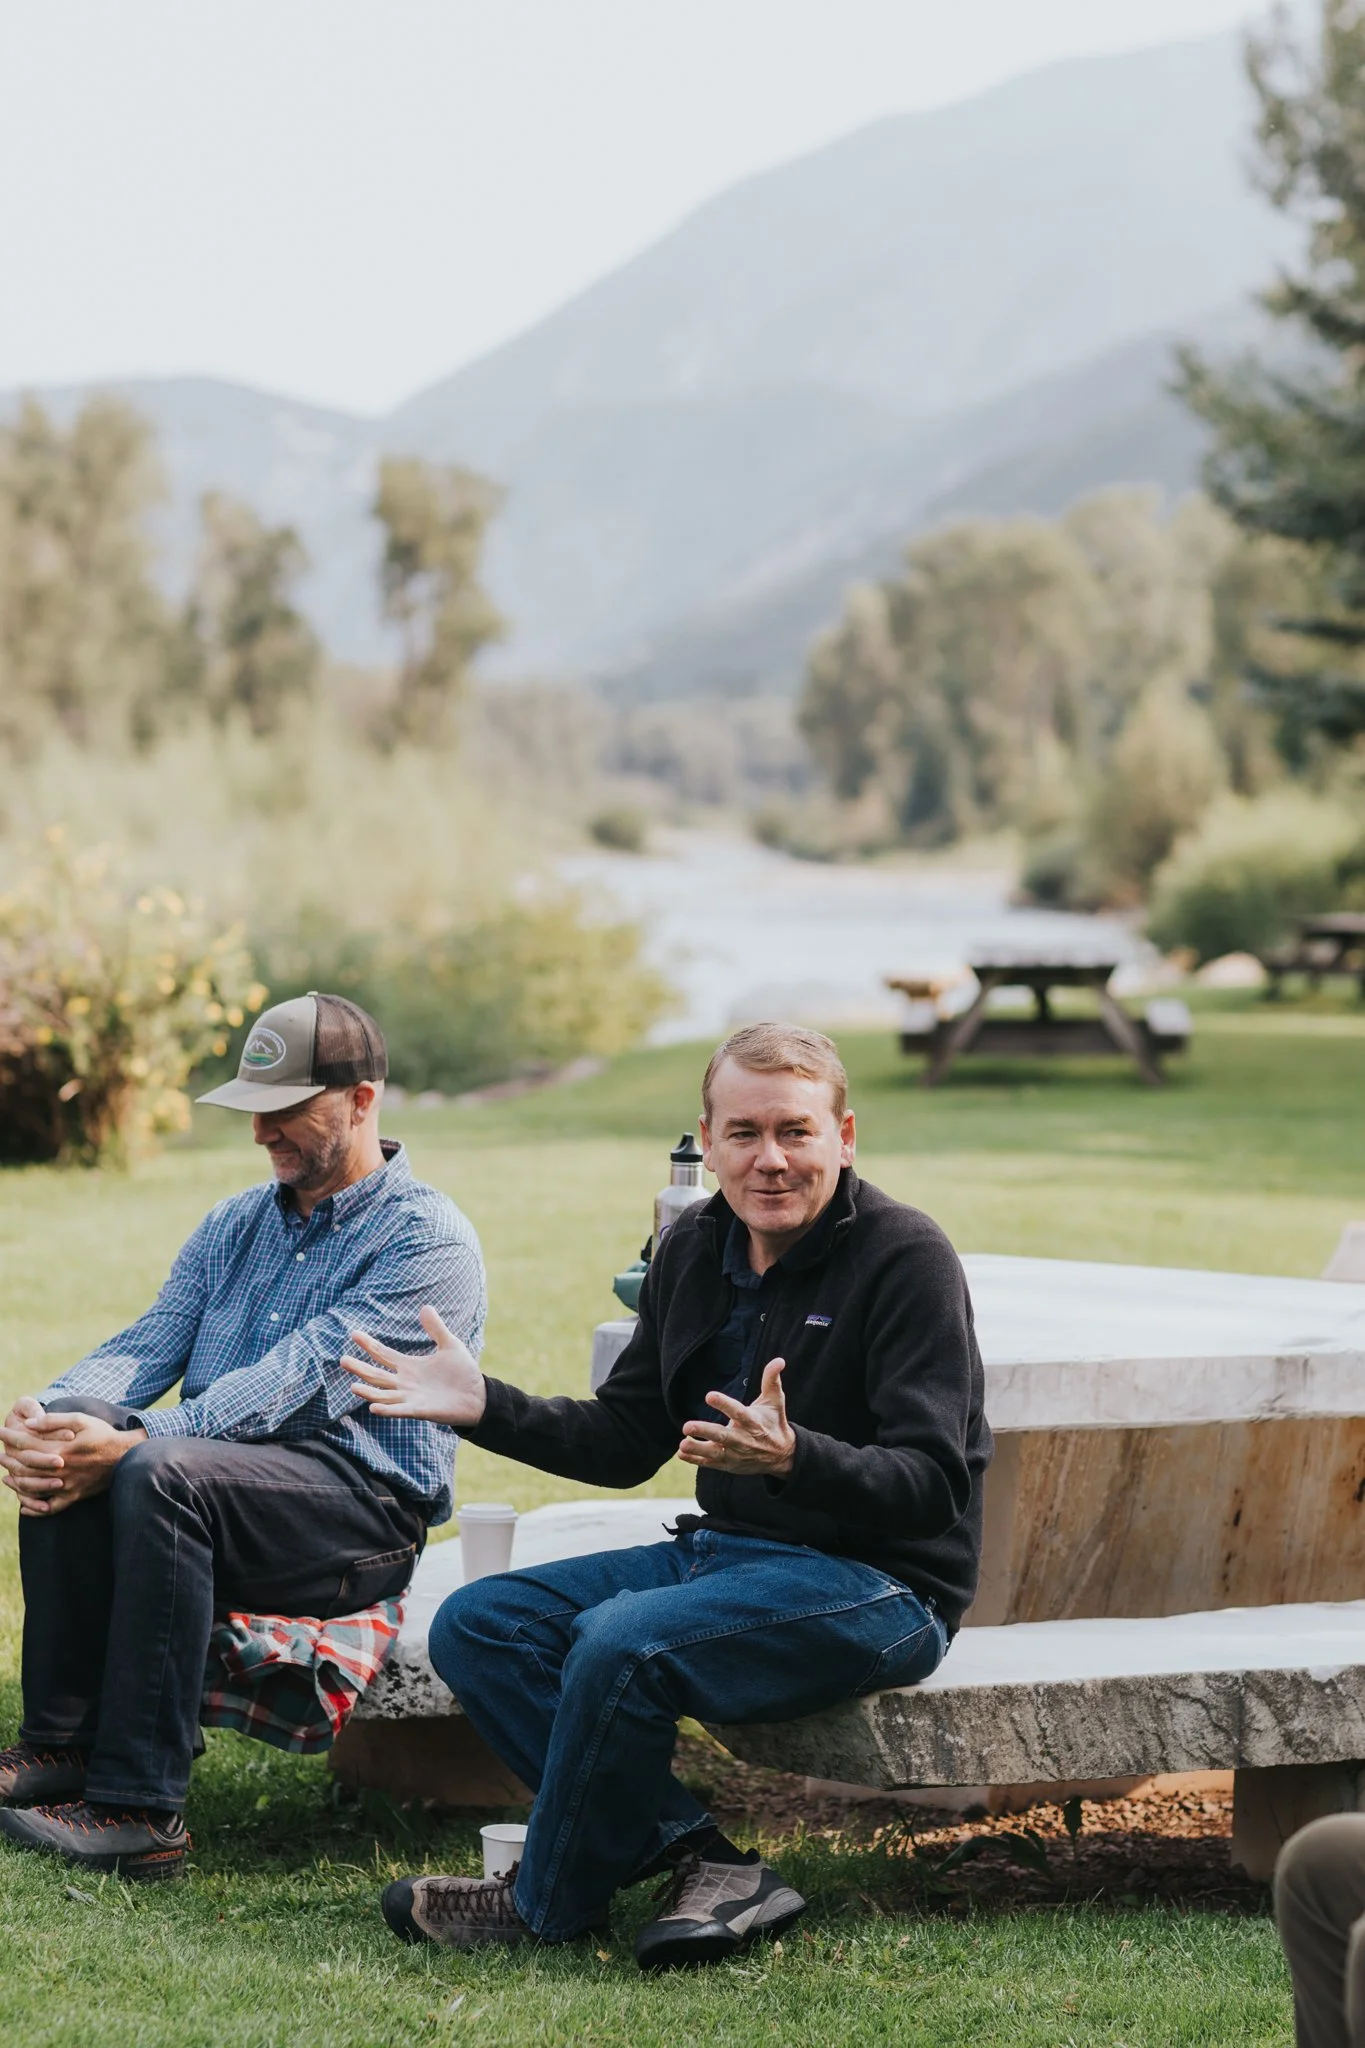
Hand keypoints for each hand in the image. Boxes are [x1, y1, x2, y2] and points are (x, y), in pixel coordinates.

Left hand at [0, 1407, 145, 1516]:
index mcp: (61, 1450)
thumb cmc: (102, 1434)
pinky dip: (34, 1509)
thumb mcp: (81, 1420)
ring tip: (5, 1477)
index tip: (0, 1431)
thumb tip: (28, 1423)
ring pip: (32, 1488)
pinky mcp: (73, 1497)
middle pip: (25, 1467)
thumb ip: (53, 1421)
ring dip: (15, 1483)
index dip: (10, 1437)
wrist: (125, 1455)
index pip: (27, 1444)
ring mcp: (66, 1486)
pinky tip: (24, 1506)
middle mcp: (60, 1470)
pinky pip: (50, 1508)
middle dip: (8, 1459)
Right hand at [343, 1305, 487, 1426]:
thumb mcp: (450, 1345)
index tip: (353, 1333)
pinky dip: (386, 1410)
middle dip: (360, 1368)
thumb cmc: (463, 1373)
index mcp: (409, 1366)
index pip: (383, 1354)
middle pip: (377, 1375)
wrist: (478, 1396)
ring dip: (368, 1392)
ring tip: (353, 1386)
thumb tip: (425, 1307)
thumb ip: (436, 1328)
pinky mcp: (419, 1410)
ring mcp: (410, 1397)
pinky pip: (399, 1410)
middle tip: (343, 1360)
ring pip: (383, 1395)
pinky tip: (373, 1407)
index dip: (369, 1345)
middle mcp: (405, 1383)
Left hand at [677, 1357, 795, 1477]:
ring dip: (698, 1449)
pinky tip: (681, 1454)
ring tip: (682, 1444)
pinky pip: (711, 1463)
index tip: (709, 1395)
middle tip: (687, 1426)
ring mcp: (736, 1454)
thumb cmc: (774, 1423)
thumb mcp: (775, 1401)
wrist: (782, 1456)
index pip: (739, 1412)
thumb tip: (779, 1360)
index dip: (724, 1405)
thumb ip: (771, 1380)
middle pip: (724, 1436)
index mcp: (754, 1422)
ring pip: (715, 1453)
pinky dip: (696, 1460)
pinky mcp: (730, 1464)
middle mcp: (744, 1439)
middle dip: (705, 1431)